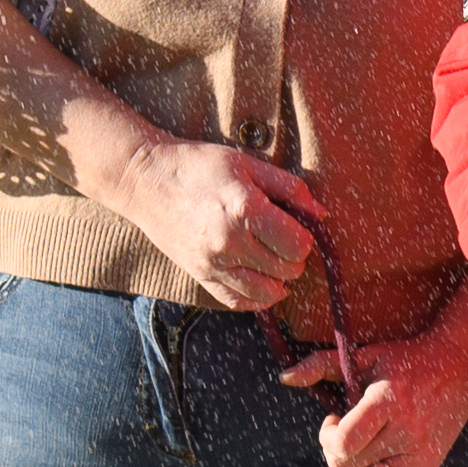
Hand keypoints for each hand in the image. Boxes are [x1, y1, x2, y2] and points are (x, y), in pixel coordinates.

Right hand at [113, 136, 322, 313]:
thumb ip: (289, 189)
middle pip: (286, 269)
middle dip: (295, 258)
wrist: (147, 180)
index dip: (306, 238)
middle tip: (286, 240)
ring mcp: (213, 263)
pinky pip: (237, 301)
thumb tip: (321, 215)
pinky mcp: (200, 275)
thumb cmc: (199, 165)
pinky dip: (257, 298)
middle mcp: (230, 242)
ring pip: (266, 292)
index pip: (297, 244)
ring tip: (275, 260)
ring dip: (280, 280)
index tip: (298, 227)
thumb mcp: (248, 165)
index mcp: (245, 209)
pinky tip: (263, 283)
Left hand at [281, 330, 467, 466]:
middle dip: (333, 455)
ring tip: (348, 460)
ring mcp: (420, 453)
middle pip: (351, 466)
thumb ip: (322, 363)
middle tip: (340, 437)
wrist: (459, 366)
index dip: (326, 438)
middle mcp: (406, 431)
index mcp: (387, 402)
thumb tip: (284, 378)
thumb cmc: (405, 360)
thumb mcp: (365, 355)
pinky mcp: (431, 466)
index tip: (332, 419)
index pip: (344, 443)